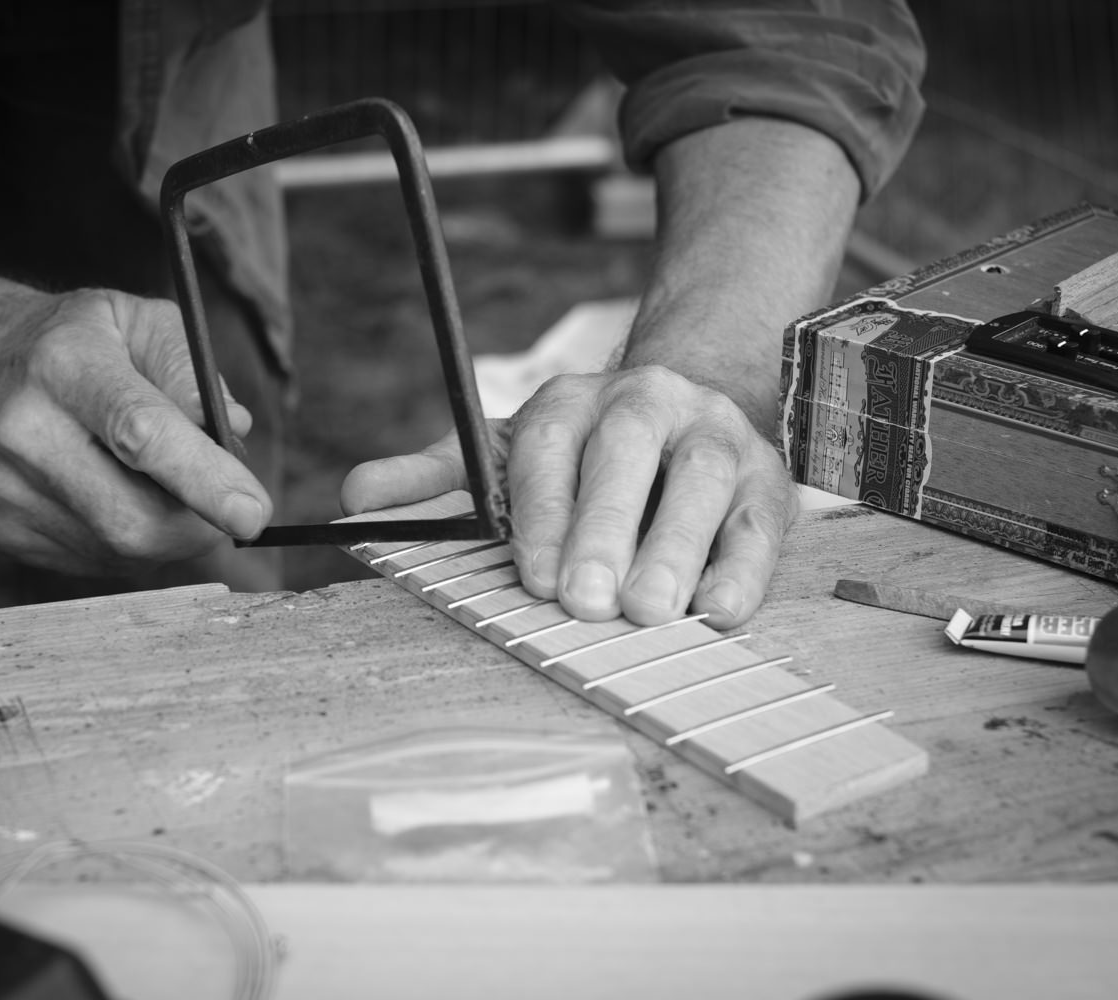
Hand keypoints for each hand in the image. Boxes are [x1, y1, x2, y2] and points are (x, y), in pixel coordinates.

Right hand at [0, 288, 272, 574]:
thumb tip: (233, 435)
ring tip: (155, 478)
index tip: (254, 513)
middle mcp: (25, 432)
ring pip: (123, 549)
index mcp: (64, 366)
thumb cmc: (78, 340)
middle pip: (132, 519)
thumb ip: (193, 374)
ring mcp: (7, 490)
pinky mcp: (4, 530)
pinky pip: (100, 559)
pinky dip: (132, 538)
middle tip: (226, 500)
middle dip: (199, 524)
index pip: (140, 434)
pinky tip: (116, 491)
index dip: (203, 480)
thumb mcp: (142, 321)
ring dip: (168, 529)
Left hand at [341, 365, 797, 628]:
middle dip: (605, 527)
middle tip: (587, 600)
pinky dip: (742, 568)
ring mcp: (711, 437)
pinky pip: (758, 521)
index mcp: (571, 402)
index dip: (542, 513)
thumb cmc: (583, 454)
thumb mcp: (506, 453)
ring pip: (698, 480)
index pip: (549, 449)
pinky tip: (717, 611)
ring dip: (674, 547)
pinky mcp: (763, 481)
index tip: (534, 577)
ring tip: (651, 610)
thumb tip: (354, 500)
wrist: (692, 405)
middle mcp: (645, 404)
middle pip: (625, 455)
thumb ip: (437, 477)